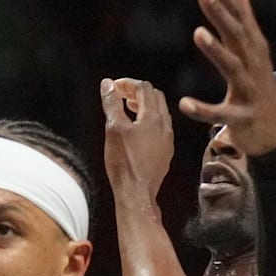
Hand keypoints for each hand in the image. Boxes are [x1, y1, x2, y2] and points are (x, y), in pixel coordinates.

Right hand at [101, 78, 173, 205]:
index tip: (113, 87)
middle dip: (137, 92)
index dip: (128, 84)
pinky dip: (148, 121)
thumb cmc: (124, 162)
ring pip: (159, 113)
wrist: (137, 192)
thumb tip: (107, 84)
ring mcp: (167, 139)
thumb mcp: (113, 129)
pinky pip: (160, 128)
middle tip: (120, 96)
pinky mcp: (165, 152)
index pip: (144, 88)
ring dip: (144, 107)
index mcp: (153, 117)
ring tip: (127, 110)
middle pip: (155, 97)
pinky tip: (136, 132)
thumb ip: (111, 104)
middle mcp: (165, 125)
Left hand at [178, 0, 275, 155]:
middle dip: (221, 13)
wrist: (274, 127)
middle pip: (236, 35)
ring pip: (232, 68)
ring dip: (216, 50)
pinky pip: (220, 114)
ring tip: (198, 32)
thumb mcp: (251, 48)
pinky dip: (203, 109)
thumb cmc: (256, 82)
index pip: (238, 18)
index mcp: (250, 48)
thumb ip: (242, 17)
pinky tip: (184, 103)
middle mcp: (252, 64)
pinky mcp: (240, 117)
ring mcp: (248, 90)